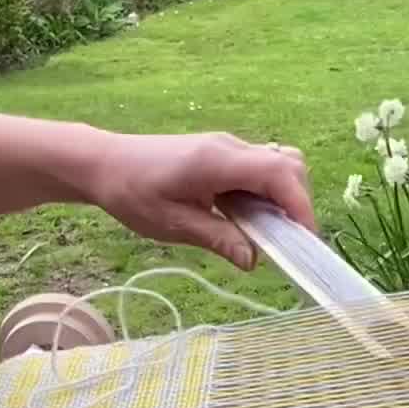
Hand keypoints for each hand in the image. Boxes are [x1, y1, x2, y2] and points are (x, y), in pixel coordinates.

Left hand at [83, 129, 313, 269]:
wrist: (104, 163)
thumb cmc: (132, 193)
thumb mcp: (172, 224)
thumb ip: (217, 239)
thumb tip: (253, 260)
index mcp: (218, 161)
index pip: (278, 174)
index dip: (300, 206)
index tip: (305, 240)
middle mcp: (229, 147)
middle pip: (288, 165)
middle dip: (298, 203)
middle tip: (288, 242)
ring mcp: (227, 147)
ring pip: (277, 164)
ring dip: (283, 198)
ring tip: (269, 233)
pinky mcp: (222, 154)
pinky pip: (259, 168)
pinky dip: (266, 193)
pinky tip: (249, 219)